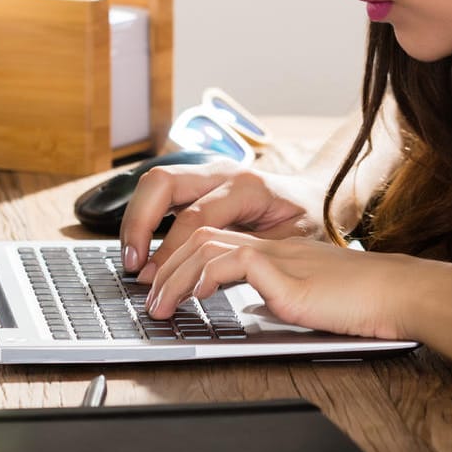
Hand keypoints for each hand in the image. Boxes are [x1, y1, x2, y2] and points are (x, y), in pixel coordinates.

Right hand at [118, 161, 326, 281]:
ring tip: (133, 258)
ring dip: (137, 219)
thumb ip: (250, 257)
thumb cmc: (306, 221)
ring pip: (156, 182)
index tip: (155, 280)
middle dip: (139, 223)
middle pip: (162, 182)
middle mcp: (222, 172)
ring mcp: (209, 173)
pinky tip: (144, 247)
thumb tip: (209, 278)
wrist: (318, 197)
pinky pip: (163, 192)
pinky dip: (146, 217)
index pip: (194, 216)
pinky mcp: (200, 183)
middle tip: (134, 263)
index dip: (169, 250)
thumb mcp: (289, 244)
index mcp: (247, 186)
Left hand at [144, 229, 418, 340]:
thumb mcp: (309, 299)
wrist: (399, 295)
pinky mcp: (285, 271)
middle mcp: (272, 242)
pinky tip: (194, 299)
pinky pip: (230, 262)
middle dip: (164, 262)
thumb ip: (279, 295)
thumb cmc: (363, 303)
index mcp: (276, 247)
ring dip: (173, 274)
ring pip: (205, 241)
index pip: (214, 234)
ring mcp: (277, 252)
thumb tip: (252, 309)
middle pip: (199, 231)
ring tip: (160, 306)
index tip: (160, 283)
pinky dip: (203, 277)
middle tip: (147, 295)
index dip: (179, 256)